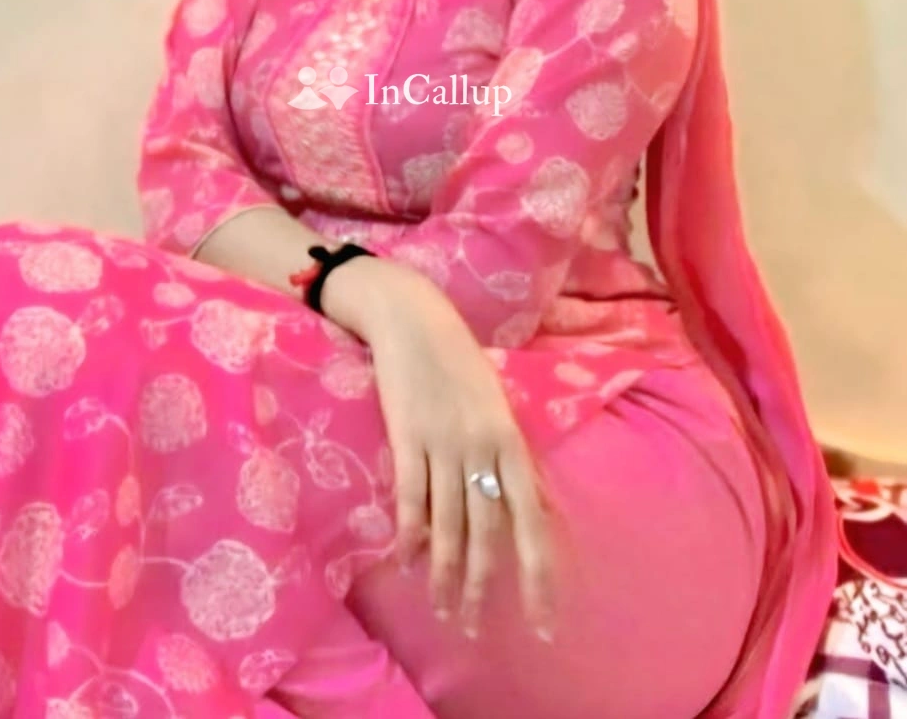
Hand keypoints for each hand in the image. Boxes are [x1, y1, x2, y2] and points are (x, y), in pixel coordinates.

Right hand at [322, 255, 558, 642]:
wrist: (416, 319)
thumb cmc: (460, 362)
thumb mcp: (498, 406)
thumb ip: (511, 457)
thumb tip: (530, 508)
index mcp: (512, 442)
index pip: (532, 521)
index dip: (539, 574)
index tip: (543, 619)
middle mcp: (482, 448)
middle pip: (488, 532)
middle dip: (485, 587)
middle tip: (478, 632)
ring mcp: (443, 443)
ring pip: (448, 524)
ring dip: (446, 573)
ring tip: (444, 611)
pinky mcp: (407, 436)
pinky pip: (410, 497)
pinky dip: (409, 534)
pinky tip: (406, 563)